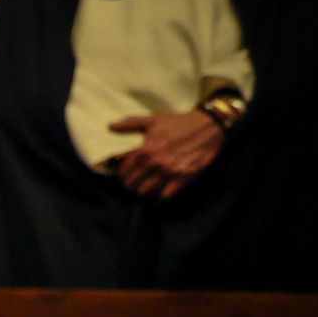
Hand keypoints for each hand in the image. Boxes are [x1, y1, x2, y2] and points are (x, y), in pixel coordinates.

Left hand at [109, 110, 223, 200]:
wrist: (207, 127)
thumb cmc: (178, 123)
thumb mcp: (152, 120)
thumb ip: (129, 124)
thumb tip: (110, 126)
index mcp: (146, 150)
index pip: (124, 170)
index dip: (122, 174)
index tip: (124, 174)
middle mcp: (156, 163)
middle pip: (133, 184)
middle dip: (130, 184)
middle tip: (133, 183)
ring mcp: (170, 172)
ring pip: (146, 192)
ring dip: (143, 190)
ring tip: (145, 186)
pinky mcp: (183, 178)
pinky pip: (165, 195)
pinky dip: (160, 196)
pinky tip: (160, 191)